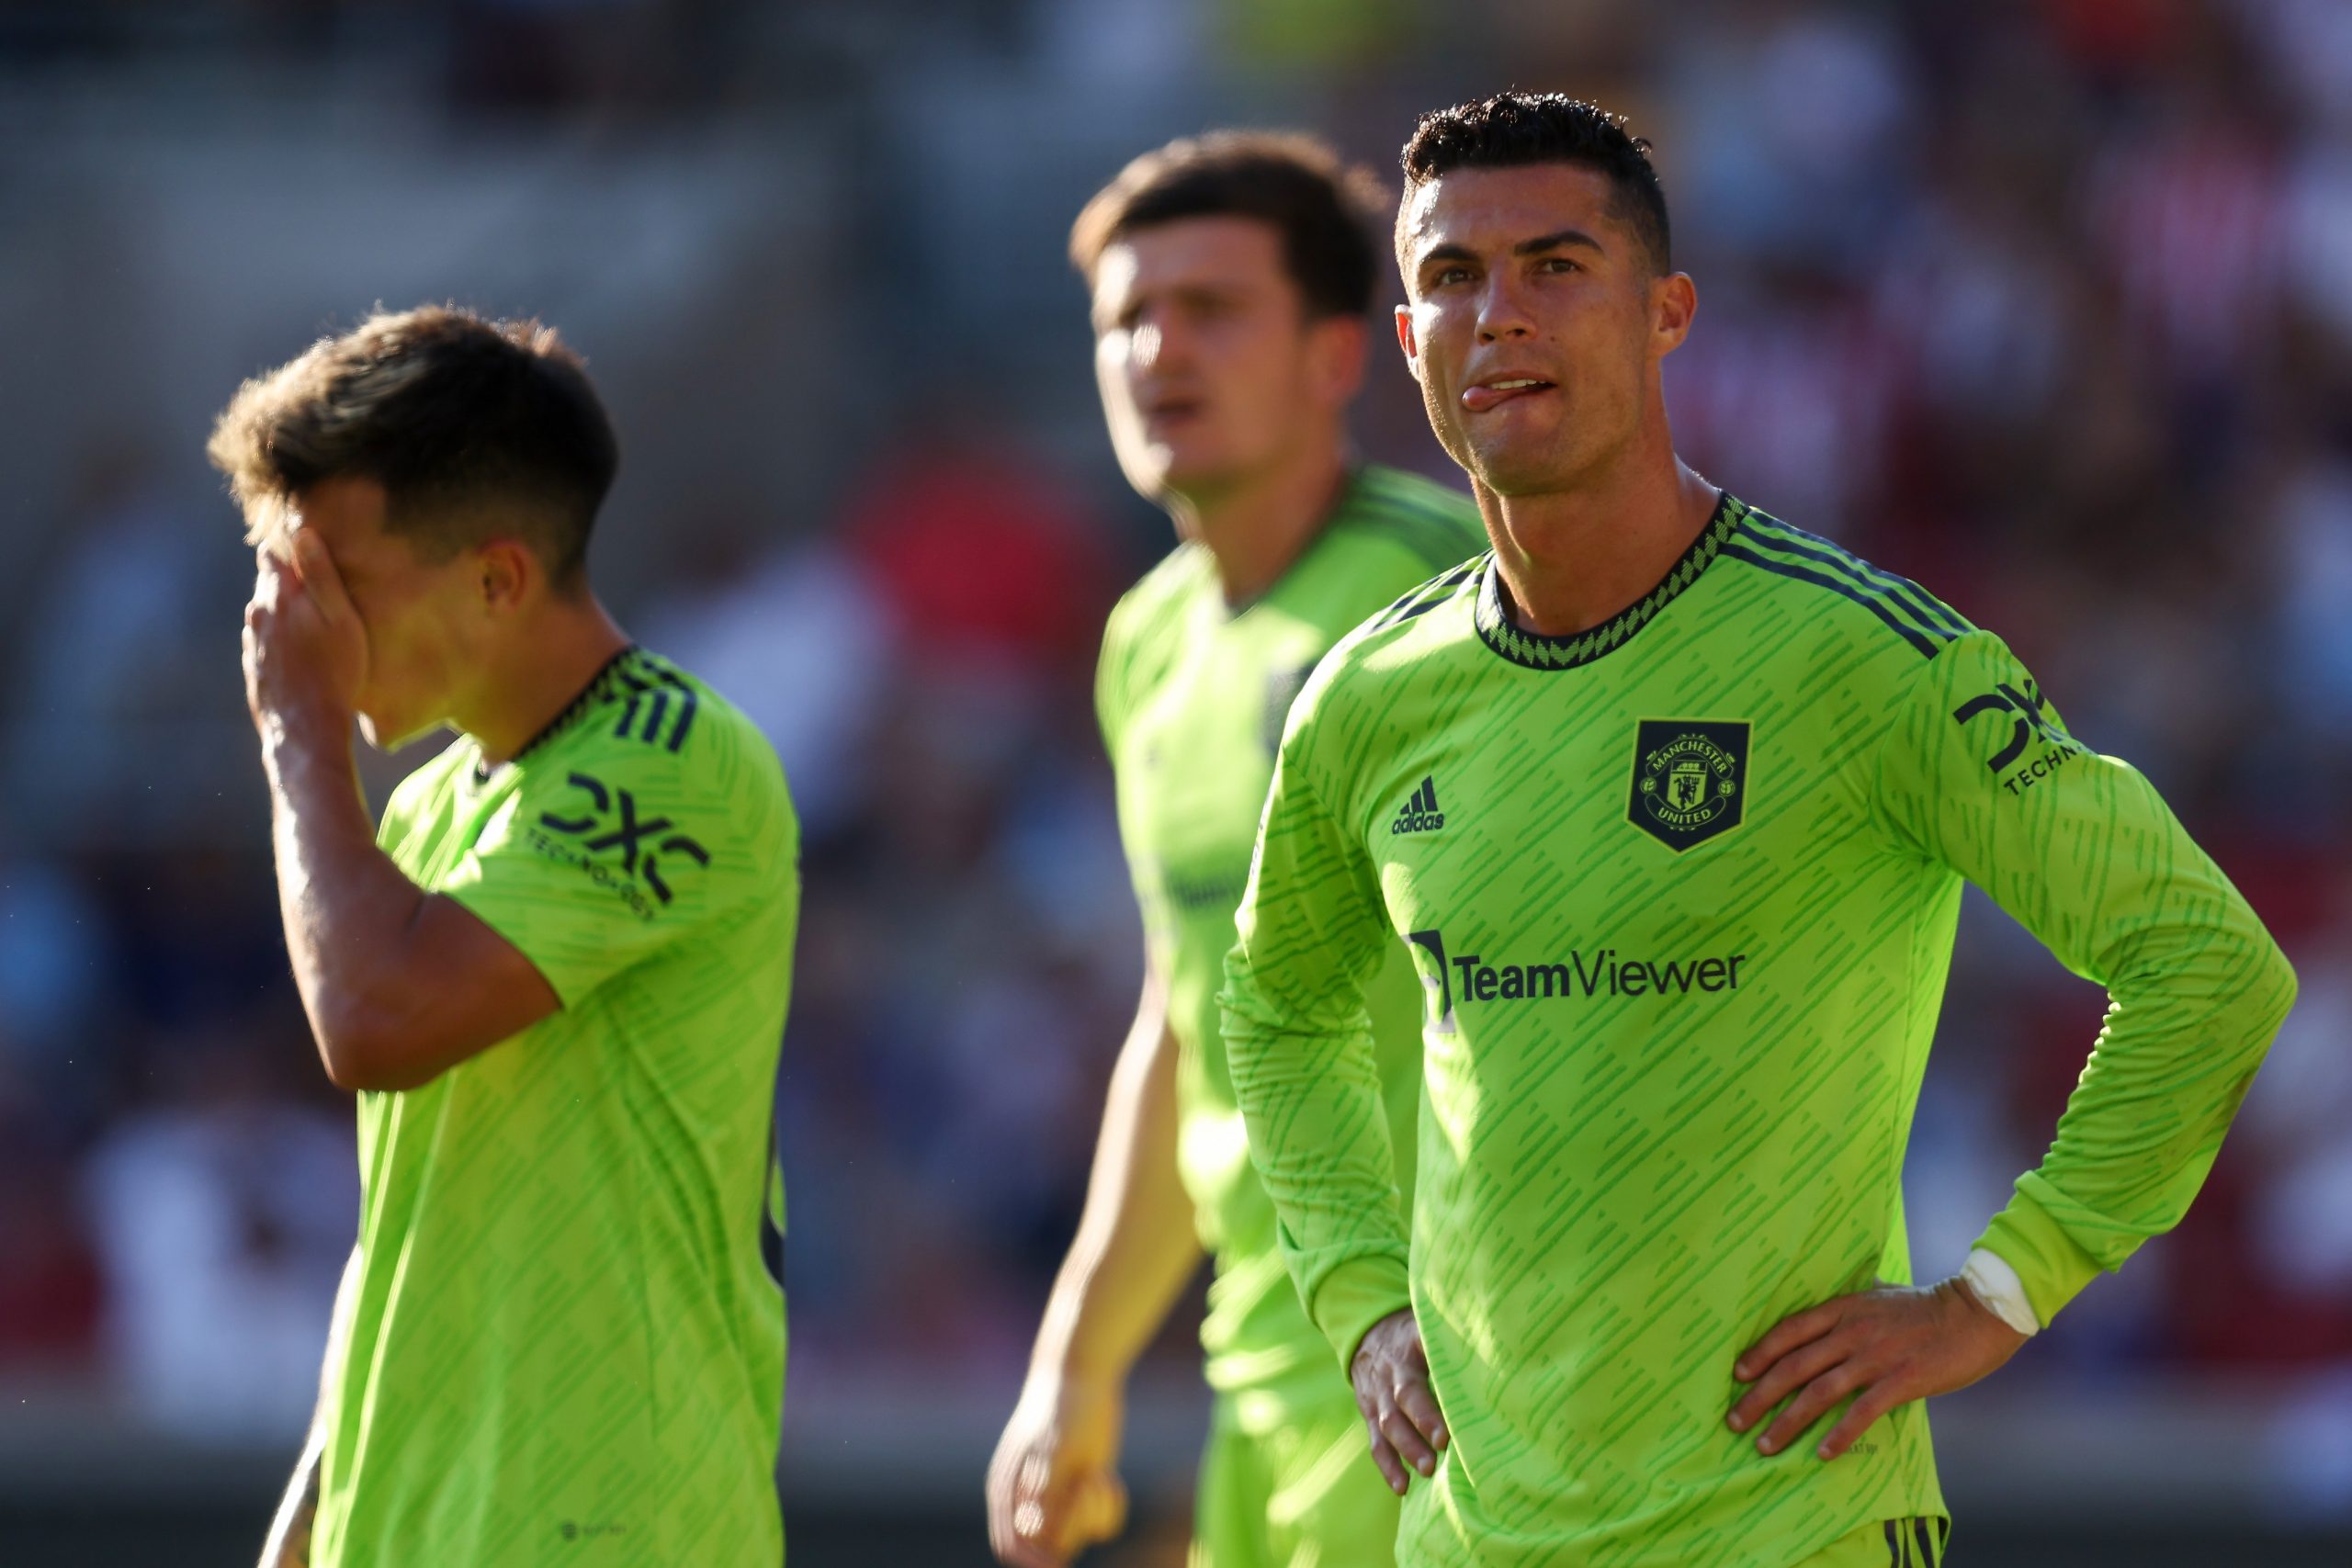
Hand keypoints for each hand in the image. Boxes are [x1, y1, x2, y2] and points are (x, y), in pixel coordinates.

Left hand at [243, 531, 366, 740]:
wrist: (306, 728)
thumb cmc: (335, 672)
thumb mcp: (341, 620)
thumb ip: (321, 576)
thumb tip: (302, 533)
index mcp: (279, 597)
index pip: (271, 555)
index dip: (289, 548)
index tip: (309, 550)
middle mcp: (258, 615)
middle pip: (268, 584)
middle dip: (289, 581)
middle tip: (320, 590)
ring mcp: (253, 643)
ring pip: (266, 613)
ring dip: (285, 612)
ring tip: (314, 624)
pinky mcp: (255, 667)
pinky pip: (266, 642)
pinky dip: (280, 640)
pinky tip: (302, 654)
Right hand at [985, 1371, 1128, 1566]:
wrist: (1083, 1374)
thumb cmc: (1066, 1408)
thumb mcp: (1059, 1450)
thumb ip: (1045, 1493)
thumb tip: (1030, 1530)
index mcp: (1011, 1490)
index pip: (1013, 1548)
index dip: (1035, 1563)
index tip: (1065, 1560)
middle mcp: (1030, 1499)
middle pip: (1051, 1546)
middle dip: (1077, 1523)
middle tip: (1090, 1482)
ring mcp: (1058, 1495)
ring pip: (1079, 1535)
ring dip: (1096, 1512)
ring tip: (1100, 1473)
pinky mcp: (1082, 1490)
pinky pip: (1099, 1521)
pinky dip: (1109, 1506)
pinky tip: (1108, 1474)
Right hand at [1351, 1308, 1447, 1495]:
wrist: (1368, 1336)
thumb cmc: (1414, 1338)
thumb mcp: (1429, 1328)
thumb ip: (1455, 1341)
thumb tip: (1502, 1356)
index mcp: (1412, 1346)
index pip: (1424, 1356)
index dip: (1438, 1375)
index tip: (1456, 1397)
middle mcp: (1392, 1371)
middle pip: (1404, 1396)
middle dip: (1423, 1420)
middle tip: (1442, 1444)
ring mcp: (1378, 1395)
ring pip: (1388, 1422)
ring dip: (1407, 1447)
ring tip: (1427, 1470)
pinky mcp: (1370, 1416)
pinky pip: (1376, 1443)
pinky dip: (1388, 1466)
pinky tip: (1402, 1487)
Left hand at [1727, 1276, 2027, 1461]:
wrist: (1976, 1312)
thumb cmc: (1928, 1305)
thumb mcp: (1880, 1293)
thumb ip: (1854, 1301)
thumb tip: (1836, 1302)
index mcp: (1843, 1308)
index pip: (1789, 1331)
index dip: (1760, 1354)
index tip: (1737, 1376)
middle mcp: (1851, 1331)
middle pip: (1793, 1366)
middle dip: (1759, 1396)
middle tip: (1735, 1421)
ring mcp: (1875, 1356)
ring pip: (1818, 1392)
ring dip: (1787, 1421)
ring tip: (1765, 1445)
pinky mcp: (1901, 1380)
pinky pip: (1862, 1411)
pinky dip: (1839, 1434)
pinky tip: (1822, 1453)